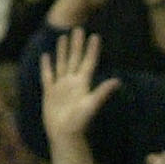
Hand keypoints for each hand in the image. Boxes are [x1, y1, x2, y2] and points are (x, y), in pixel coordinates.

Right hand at [40, 27, 114, 141]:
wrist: (65, 135)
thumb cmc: (79, 122)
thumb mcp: (92, 105)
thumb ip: (103, 92)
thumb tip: (118, 81)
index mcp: (83, 83)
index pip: (88, 62)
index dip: (92, 49)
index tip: (95, 36)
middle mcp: (72, 82)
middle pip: (75, 58)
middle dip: (77, 44)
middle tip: (79, 28)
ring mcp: (61, 86)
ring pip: (62, 63)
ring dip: (63, 51)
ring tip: (63, 37)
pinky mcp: (50, 92)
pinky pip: (47, 75)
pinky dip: (46, 65)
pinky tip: (46, 56)